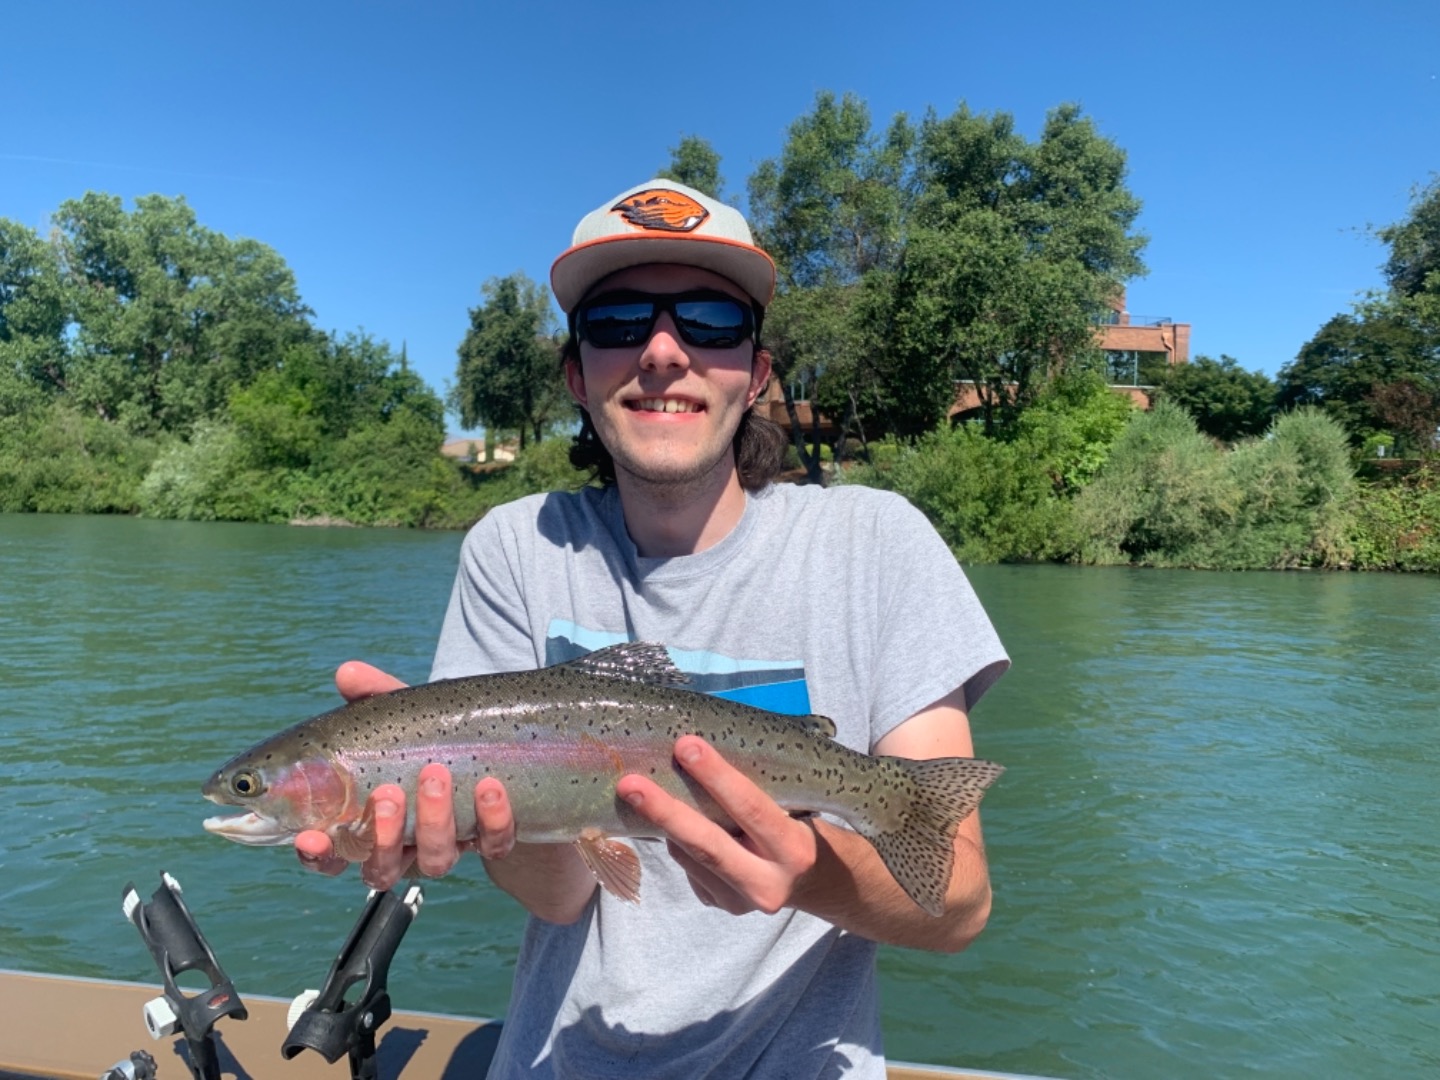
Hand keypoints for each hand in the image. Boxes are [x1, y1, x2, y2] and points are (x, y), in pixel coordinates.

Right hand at [294, 663, 518, 888]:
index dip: (316, 854)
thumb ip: (375, 696)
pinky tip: (491, 787)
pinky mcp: (496, 841)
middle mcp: (407, 845)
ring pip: (435, 859)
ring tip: (436, 775)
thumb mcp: (405, 715)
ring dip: (434, 821)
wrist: (509, 754)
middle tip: (387, 795)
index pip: (330, 855)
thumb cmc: (433, 738)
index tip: (311, 837)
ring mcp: (451, 846)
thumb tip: (347, 672)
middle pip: (381, 865)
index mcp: (370, 822)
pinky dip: (493, 819)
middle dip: (383, 836)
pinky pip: (494, 843)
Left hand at [615, 736, 818, 915]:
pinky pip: (689, 868)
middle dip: (666, 812)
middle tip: (630, 783)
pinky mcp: (722, 907)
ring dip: (666, 823)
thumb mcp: (796, 806)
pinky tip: (677, 824)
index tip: (686, 746)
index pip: (751, 809)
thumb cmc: (801, 823)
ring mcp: (742, 904)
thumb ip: (760, 789)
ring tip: (640, 792)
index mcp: (795, 850)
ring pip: (691, 858)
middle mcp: (769, 885)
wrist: (817, 880)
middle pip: (708, 847)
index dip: (717, 777)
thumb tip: (699, 750)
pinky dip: (678, 841)